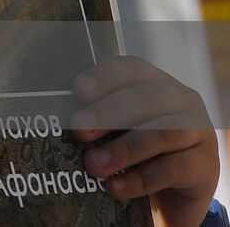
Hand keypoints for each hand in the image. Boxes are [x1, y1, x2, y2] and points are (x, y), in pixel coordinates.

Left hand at [69, 55, 218, 226]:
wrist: (172, 193)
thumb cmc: (135, 151)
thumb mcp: (116, 130)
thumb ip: (96, 117)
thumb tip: (55, 115)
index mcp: (155, 83)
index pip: (132, 68)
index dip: (105, 76)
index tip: (77, 90)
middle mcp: (181, 100)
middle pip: (146, 98)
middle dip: (108, 113)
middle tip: (78, 129)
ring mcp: (198, 131)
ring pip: (163, 132)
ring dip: (124, 149)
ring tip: (93, 165)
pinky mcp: (207, 165)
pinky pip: (173, 168)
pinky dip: (140, 179)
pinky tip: (114, 188)